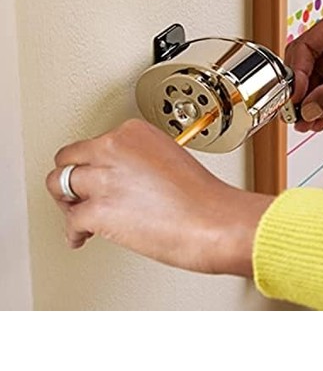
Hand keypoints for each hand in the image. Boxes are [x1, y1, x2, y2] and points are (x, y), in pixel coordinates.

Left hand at [46, 119, 272, 276]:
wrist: (215, 222)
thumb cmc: (204, 199)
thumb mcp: (169, 160)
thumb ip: (140, 163)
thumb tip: (124, 182)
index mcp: (133, 132)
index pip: (95, 143)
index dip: (94, 163)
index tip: (98, 175)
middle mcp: (114, 147)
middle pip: (68, 157)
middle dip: (71, 177)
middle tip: (76, 194)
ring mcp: (104, 177)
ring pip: (59, 184)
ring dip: (67, 203)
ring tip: (75, 214)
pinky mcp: (98, 210)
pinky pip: (70, 220)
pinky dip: (73, 232)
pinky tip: (81, 237)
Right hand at [285, 0, 322, 132]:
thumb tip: (311, 108)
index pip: (306, 45)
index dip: (296, 74)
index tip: (293, 97)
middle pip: (310, 61)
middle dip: (303, 90)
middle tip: (296, 113)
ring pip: (322, 75)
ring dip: (314, 99)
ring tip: (308, 121)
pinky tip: (322, 116)